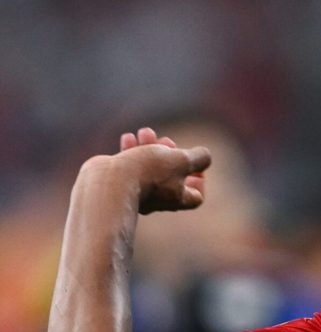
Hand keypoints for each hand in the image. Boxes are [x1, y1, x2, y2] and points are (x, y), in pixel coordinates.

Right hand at [85, 126, 211, 214]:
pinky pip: (130, 166)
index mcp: (177, 198)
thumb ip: (199, 158)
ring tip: (145, 132)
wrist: (106, 183)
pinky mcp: (119, 183)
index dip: (199, 180)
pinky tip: (129, 138)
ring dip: (150, 147)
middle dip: (171, 153)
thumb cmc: (147, 172)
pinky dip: (132, 150)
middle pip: (172, 176)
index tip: (194, 166)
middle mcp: (158, 199)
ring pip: (150, 167)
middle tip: (166, 141)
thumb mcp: (181, 160)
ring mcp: (137, 192)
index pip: (196, 196)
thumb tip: (205, 157)